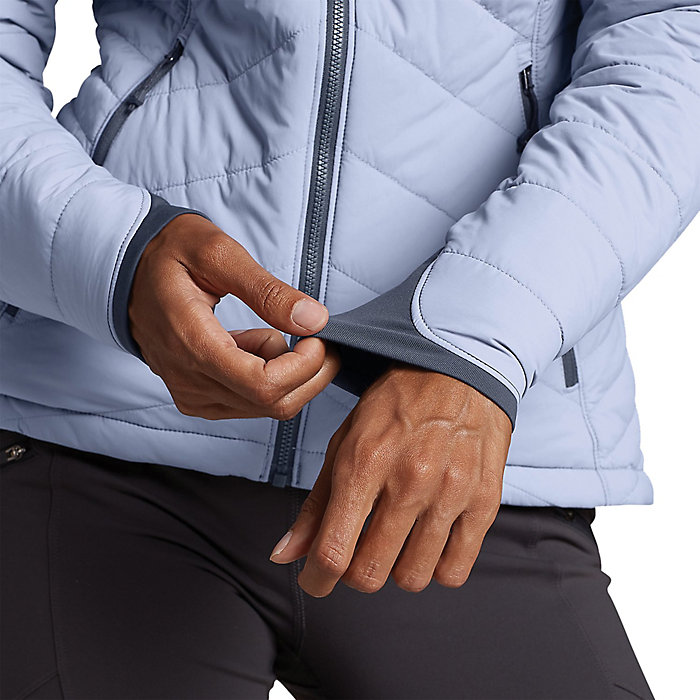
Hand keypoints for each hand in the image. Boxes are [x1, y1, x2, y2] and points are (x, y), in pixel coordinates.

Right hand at [128, 213, 340, 419]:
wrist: (130, 271)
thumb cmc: (171, 255)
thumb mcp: (218, 254)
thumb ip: (267, 291)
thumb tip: (314, 320)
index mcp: (192, 343)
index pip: (264, 385)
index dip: (305, 367)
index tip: (319, 336)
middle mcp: (189, 380)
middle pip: (272, 403)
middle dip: (309, 372)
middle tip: (315, 335)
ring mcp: (192, 394)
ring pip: (266, 407)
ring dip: (287, 373)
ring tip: (268, 330)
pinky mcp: (197, 398)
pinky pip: (249, 403)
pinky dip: (268, 378)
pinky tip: (252, 345)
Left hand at [268, 361, 511, 595]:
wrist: (459, 371)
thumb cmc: (396, 405)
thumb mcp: (345, 440)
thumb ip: (316, 503)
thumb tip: (285, 555)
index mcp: (365, 463)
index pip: (333, 550)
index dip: (316, 580)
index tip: (316, 580)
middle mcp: (409, 482)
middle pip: (370, 574)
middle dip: (354, 575)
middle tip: (358, 553)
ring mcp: (450, 493)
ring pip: (412, 578)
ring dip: (395, 570)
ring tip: (397, 541)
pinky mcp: (483, 501)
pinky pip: (454, 570)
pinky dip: (435, 568)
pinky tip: (428, 542)